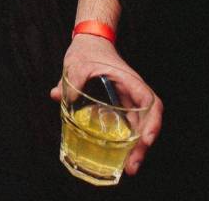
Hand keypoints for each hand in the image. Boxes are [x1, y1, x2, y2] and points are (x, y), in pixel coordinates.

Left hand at [51, 35, 162, 175]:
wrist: (89, 42)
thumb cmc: (87, 50)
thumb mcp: (77, 62)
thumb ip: (68, 79)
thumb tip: (57, 96)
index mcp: (129, 81)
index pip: (150, 102)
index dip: (152, 122)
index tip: (145, 140)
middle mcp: (133, 92)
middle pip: (148, 120)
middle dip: (143, 145)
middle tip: (132, 166)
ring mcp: (128, 99)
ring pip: (140, 126)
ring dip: (137, 147)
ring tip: (129, 167)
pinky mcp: (120, 104)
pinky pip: (129, 125)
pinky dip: (128, 140)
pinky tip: (119, 155)